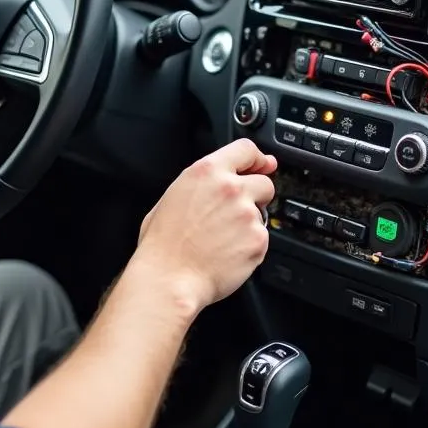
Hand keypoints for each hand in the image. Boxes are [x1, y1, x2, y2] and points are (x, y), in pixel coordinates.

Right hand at [133, 139, 276, 315]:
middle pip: (264, 182)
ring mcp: (247, 213)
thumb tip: (215, 182)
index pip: (245, 149)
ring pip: (263, 213)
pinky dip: (250, 246)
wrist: (169, 278)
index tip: (263, 164)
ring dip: (250, 223)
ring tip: (224, 239)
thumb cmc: (163, 244)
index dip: (257, 158)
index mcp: (206, 172)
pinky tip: (228, 253)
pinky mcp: (258, 239)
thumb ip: (201, 183)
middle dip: (257, 195)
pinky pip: (262, 238)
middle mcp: (230, 188)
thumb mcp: (173, 196)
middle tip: (238, 212)